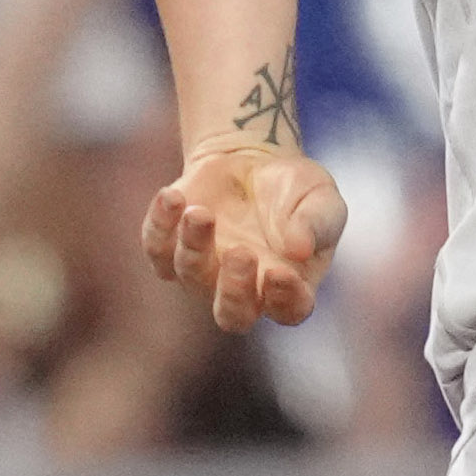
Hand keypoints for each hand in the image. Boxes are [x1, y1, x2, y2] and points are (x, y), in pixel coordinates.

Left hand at [143, 141, 344, 330]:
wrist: (252, 160)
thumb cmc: (294, 188)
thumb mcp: (319, 197)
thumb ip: (316, 222)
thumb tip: (300, 249)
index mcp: (288, 285)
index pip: (289, 309)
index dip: (284, 298)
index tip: (280, 272)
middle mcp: (242, 288)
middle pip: (232, 315)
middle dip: (233, 290)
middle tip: (241, 253)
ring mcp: (202, 271)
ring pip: (189, 274)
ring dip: (194, 244)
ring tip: (201, 213)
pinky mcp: (170, 247)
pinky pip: (156, 247)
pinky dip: (161, 224)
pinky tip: (173, 197)